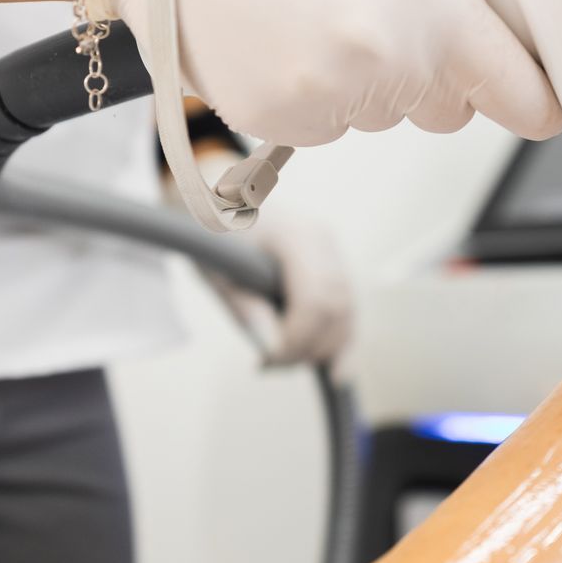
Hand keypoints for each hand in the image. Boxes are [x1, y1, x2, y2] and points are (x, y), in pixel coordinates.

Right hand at [97, 0, 561, 146]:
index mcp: (432, 0)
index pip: (522, 98)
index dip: (532, 94)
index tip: (534, 93)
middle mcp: (386, 62)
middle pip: (454, 111)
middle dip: (440, 71)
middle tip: (387, 3)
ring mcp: (325, 100)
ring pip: (387, 116)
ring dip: (374, 78)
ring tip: (317, 1)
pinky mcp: (275, 122)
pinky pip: (327, 123)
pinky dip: (316, 90)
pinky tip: (283, 29)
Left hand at [212, 191, 353, 367]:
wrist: (219, 194)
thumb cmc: (213, 230)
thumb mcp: (216, 271)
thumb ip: (247, 309)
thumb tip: (272, 349)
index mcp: (295, 235)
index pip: (315, 299)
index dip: (298, 338)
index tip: (268, 359)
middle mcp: (324, 240)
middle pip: (339, 308)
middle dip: (311, 347)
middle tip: (272, 364)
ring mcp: (333, 249)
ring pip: (348, 310)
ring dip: (325, 346)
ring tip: (286, 361)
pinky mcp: (332, 262)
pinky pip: (345, 306)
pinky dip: (336, 336)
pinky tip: (335, 369)